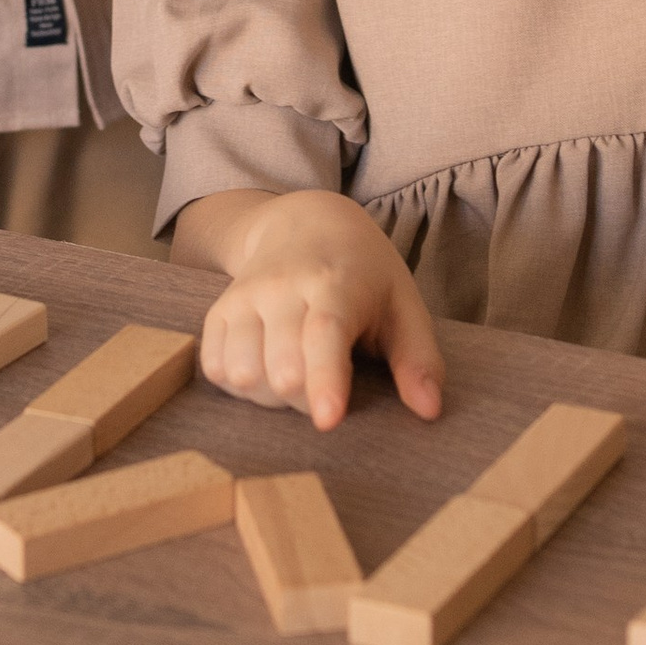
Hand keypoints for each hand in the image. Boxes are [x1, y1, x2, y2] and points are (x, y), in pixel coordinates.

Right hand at [195, 190, 444, 433]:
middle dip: (305, 398)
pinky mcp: (217, 312)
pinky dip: (241, 385)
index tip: (328, 421)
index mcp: (337, 284)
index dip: (324, 380)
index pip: (325, 333)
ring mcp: (244, 297)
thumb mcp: (404, 306)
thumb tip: (429, 410)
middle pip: (281, 367)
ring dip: (271, 396)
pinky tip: (265, 369)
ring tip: (295, 374)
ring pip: (243, 373)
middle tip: (328, 383)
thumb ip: (418, 359)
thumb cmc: (363, 275)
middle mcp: (282, 287)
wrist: (303, 223)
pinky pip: (215, 370)